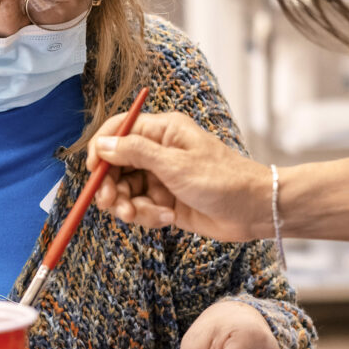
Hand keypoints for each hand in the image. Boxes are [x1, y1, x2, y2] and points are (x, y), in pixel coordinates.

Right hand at [88, 111, 269, 240]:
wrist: (254, 210)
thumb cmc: (223, 180)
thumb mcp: (176, 165)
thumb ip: (136, 153)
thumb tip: (103, 145)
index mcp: (162, 131)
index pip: (119, 130)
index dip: (101, 148)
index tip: (93, 171)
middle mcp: (159, 152)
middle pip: (116, 164)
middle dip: (111, 186)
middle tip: (112, 205)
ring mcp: (161, 177)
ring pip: (126, 190)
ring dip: (130, 206)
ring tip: (145, 216)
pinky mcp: (165, 201)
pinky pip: (141, 208)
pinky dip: (148, 216)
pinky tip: (168, 218)